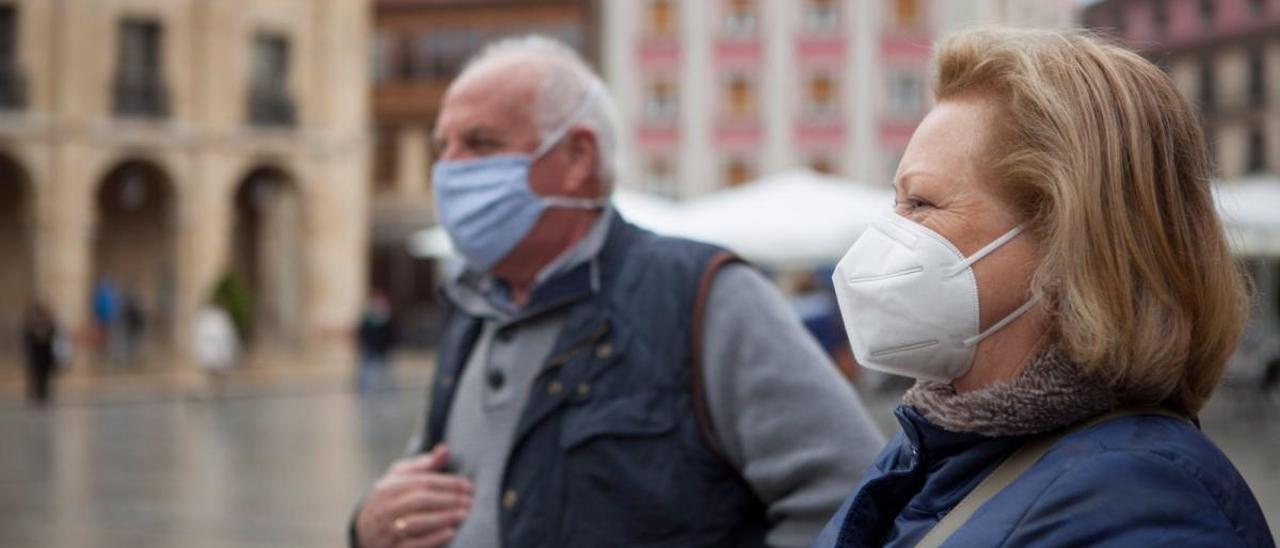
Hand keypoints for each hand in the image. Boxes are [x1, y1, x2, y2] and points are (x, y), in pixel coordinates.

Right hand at [356, 445, 472, 547]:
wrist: (365, 531)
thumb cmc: (390, 500)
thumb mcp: (399, 479)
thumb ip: (422, 465)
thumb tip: (444, 449)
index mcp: (387, 487)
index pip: (422, 482)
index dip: (448, 483)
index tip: (468, 486)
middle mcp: (384, 508)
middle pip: (420, 500)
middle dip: (448, 500)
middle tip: (469, 501)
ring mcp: (386, 530)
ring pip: (416, 523)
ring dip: (443, 518)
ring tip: (463, 515)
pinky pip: (412, 545)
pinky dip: (433, 539)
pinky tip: (451, 532)